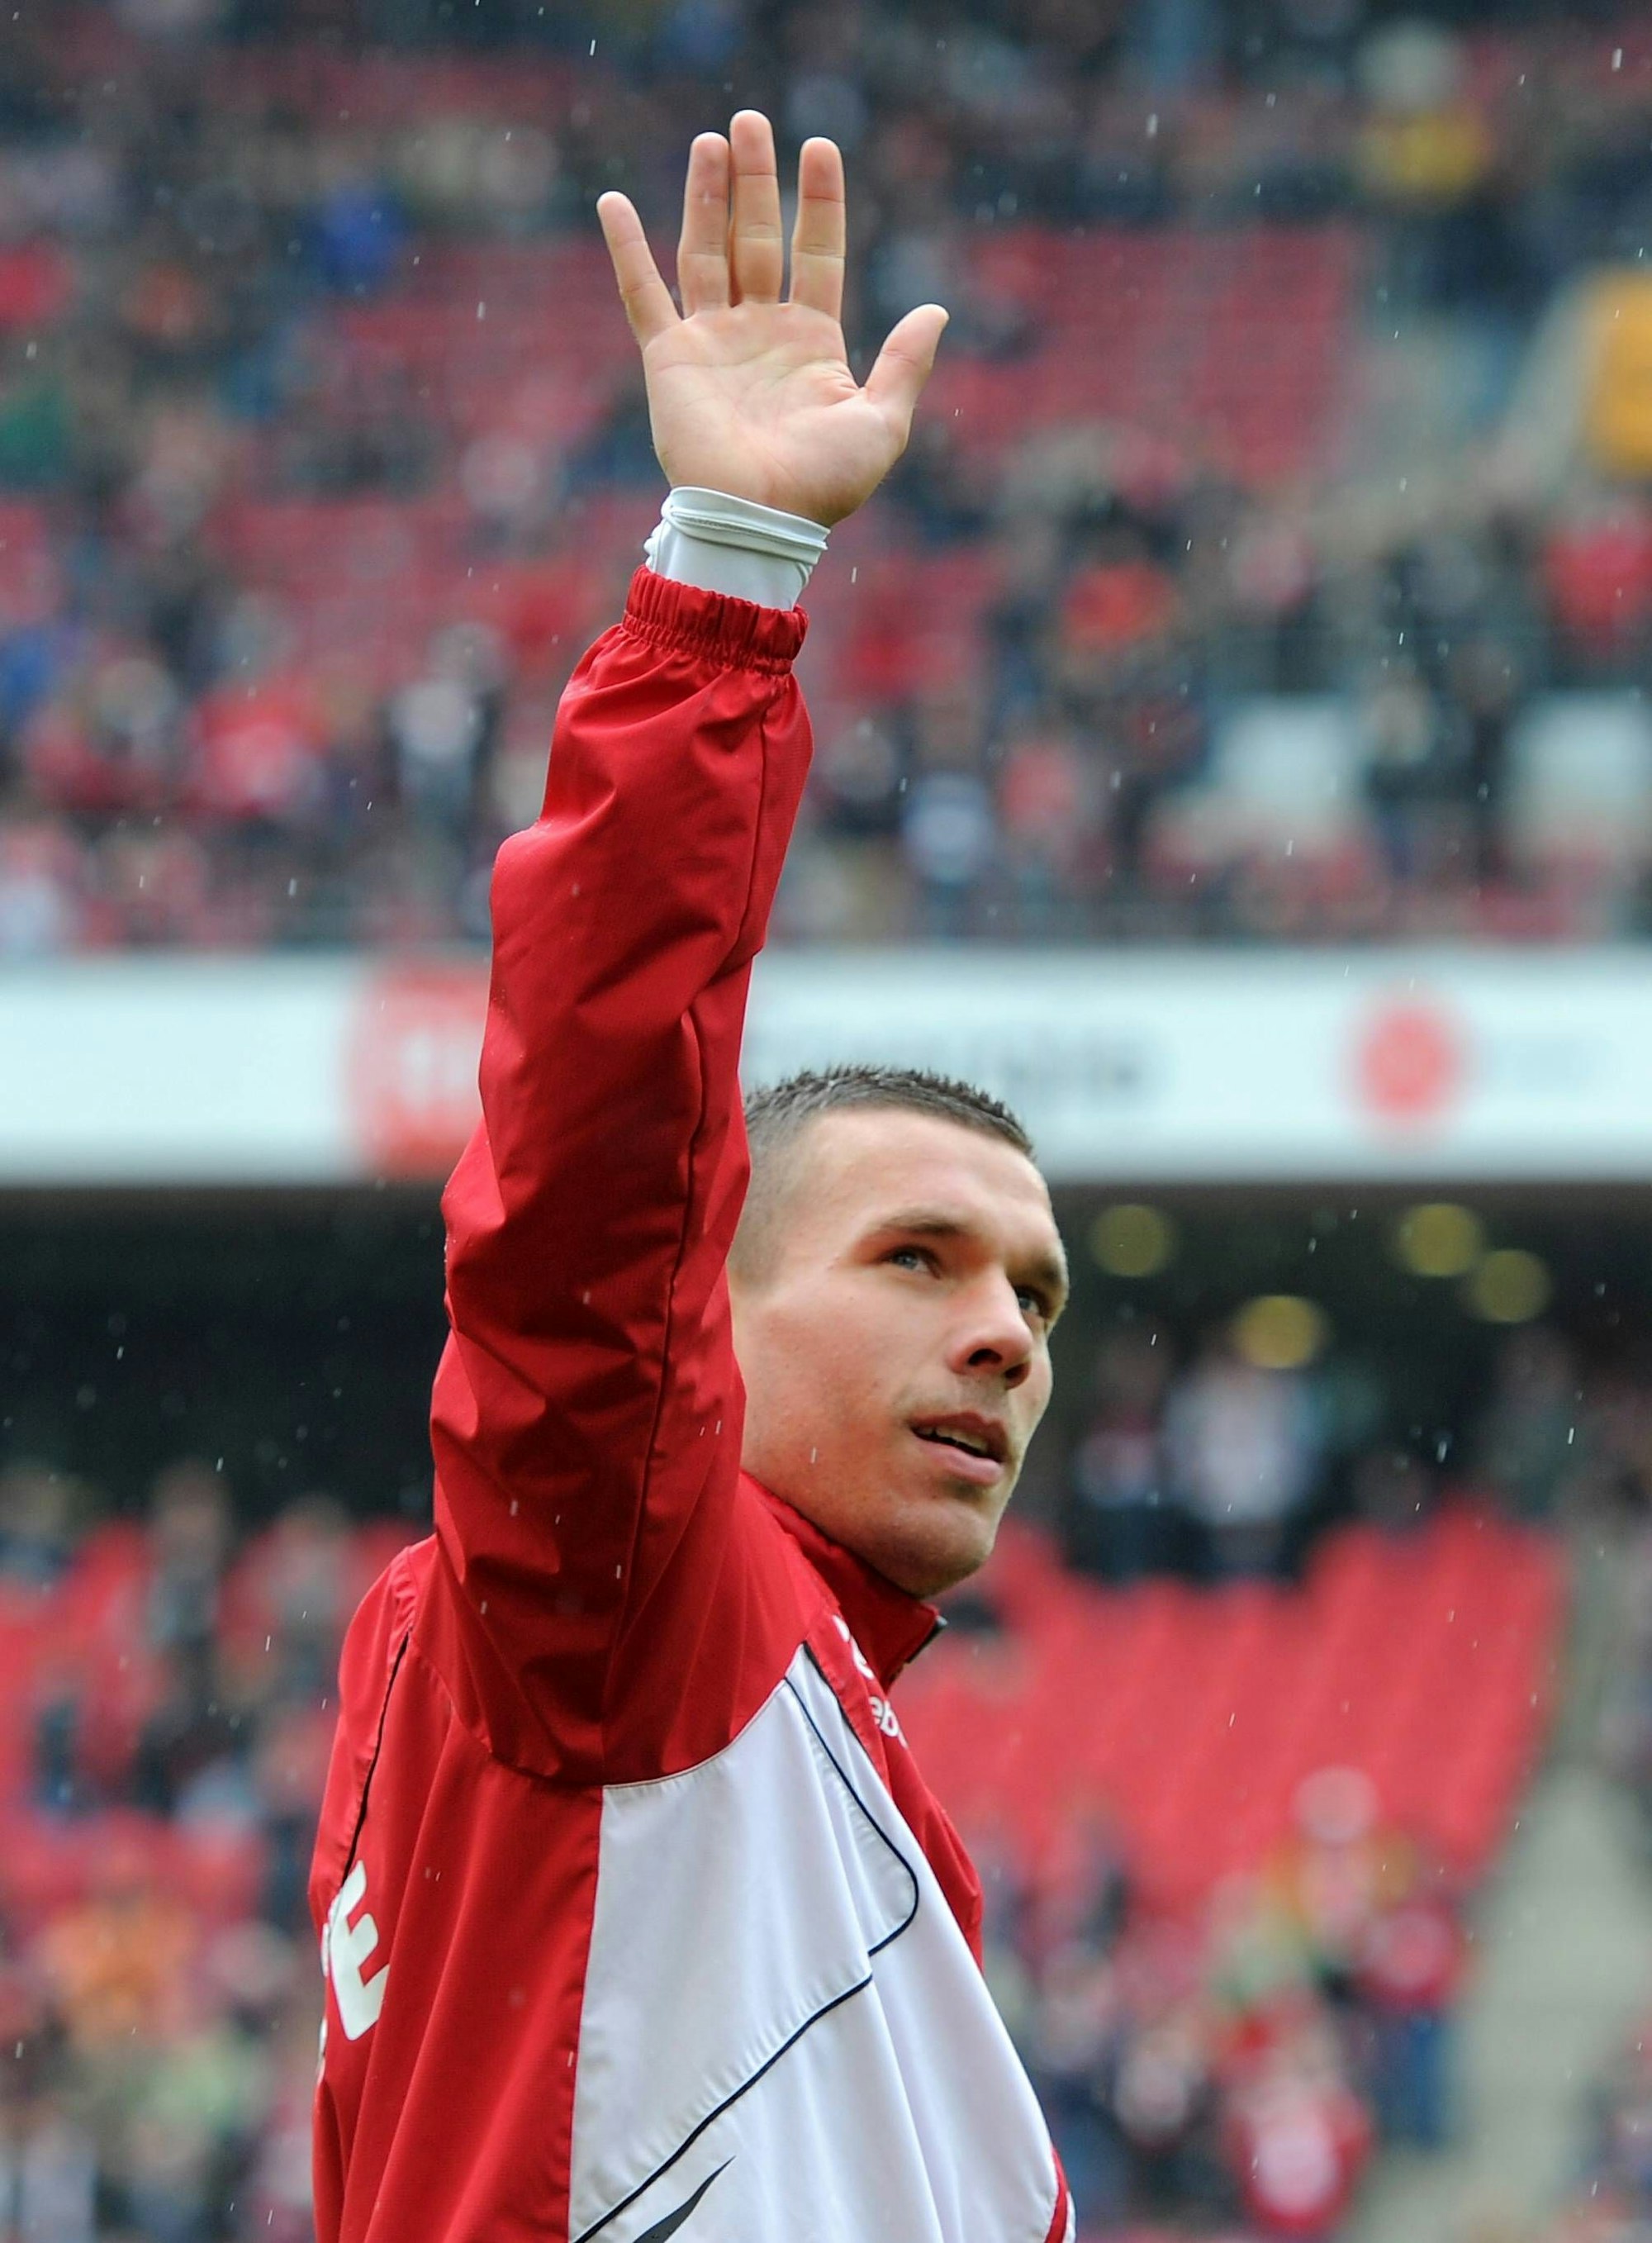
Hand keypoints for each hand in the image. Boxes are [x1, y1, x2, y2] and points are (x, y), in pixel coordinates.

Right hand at [596, 112, 946, 527]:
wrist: (760, 521)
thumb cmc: (822, 485)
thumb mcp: (882, 423)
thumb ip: (905, 365)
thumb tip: (935, 310)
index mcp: (811, 345)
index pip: (817, 255)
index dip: (818, 202)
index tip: (819, 146)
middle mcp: (760, 335)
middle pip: (757, 240)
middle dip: (756, 181)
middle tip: (750, 122)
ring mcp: (712, 343)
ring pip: (706, 251)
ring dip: (708, 195)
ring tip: (711, 140)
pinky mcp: (670, 358)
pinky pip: (642, 294)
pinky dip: (626, 250)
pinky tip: (612, 202)